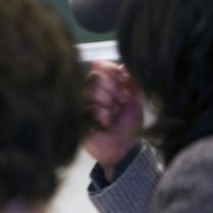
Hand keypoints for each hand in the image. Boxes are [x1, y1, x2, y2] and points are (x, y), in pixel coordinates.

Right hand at [84, 61, 143, 180]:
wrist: (125, 148)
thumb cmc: (129, 124)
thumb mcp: (135, 98)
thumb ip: (131, 79)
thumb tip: (123, 64)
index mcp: (104, 84)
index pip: (99, 65)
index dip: (110, 71)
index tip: (123, 82)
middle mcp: (90, 92)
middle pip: (93, 76)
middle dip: (110, 87)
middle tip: (121, 100)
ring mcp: (82, 105)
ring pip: (88, 90)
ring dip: (106, 102)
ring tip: (114, 113)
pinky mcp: (77, 118)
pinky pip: (85, 107)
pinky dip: (99, 113)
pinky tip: (106, 122)